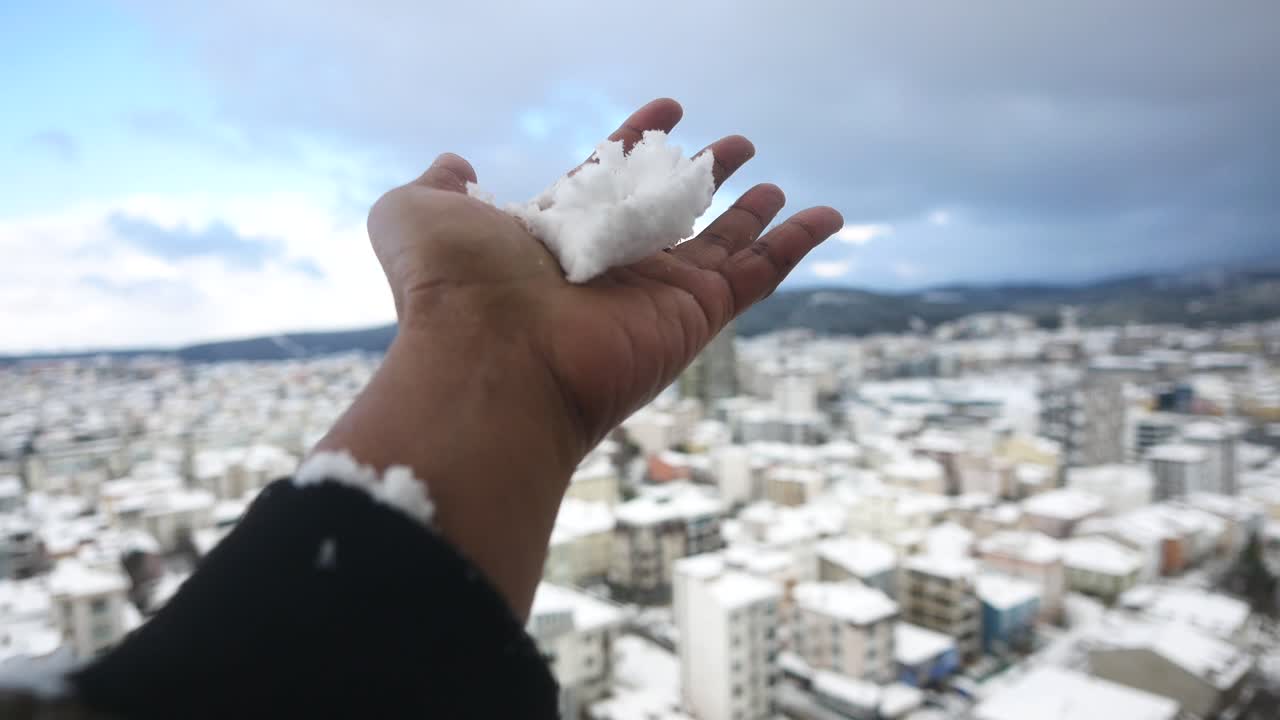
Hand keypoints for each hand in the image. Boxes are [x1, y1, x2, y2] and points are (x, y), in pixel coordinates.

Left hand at [324, 98, 841, 615]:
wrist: (489, 358)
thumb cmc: (451, 288)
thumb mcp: (416, 213)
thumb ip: (437, 183)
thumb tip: (456, 164)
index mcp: (557, 234)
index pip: (608, 176)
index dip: (637, 139)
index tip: (666, 107)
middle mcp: (611, 264)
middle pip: (672, 209)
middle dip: (703, 173)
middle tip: (735, 144)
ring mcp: (655, 292)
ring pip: (721, 243)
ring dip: (752, 210)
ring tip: (774, 181)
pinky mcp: (695, 314)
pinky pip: (760, 274)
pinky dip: (797, 244)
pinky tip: (826, 214)